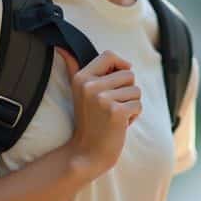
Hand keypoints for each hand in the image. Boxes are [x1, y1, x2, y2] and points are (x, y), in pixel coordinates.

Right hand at [57, 49, 141, 178]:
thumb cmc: (89, 121)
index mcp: (82, 77)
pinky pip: (138, 105)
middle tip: (111, 107)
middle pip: (129, 74)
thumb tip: (61, 48)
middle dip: (127, 91)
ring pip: (136, 91)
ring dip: (131, 105)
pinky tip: (120, 125)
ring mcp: (102, 99)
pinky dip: (134, 117)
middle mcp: (90, 85)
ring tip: (114, 116)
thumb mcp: (78, 92)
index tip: (118, 80)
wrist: (87, 152)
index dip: (120, 65)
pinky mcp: (116, 112)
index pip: (110, 55)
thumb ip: (73, 68)